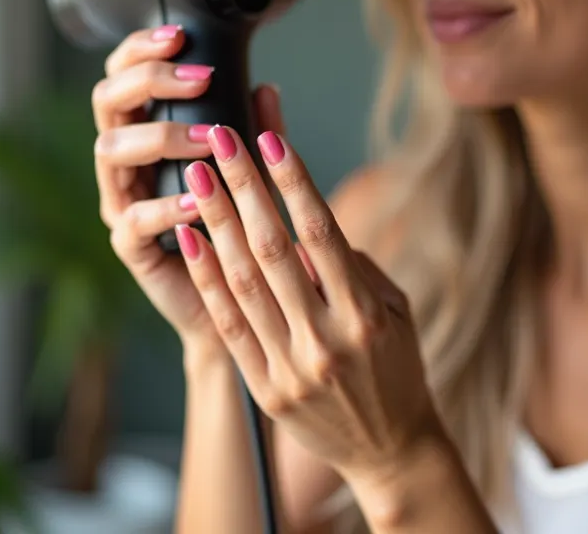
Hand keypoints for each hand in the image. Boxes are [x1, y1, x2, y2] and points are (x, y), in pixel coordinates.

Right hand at [91, 24, 284, 366]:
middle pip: (107, 102)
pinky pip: (130, 219)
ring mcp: (122, 202)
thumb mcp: (254, 172)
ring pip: (111, 153)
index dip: (141, 50)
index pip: (124, 76)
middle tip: (202, 80)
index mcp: (148, 132)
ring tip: (211, 140)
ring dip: (161, 137)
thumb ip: (257, 132)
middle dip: (150, 81)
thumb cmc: (244, 224)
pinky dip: (164, 207)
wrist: (239, 295)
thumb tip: (268, 88)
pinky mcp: (130, 245)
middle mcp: (128, 163)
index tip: (181, 36)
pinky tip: (199, 202)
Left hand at [174, 124, 444, 482]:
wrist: (390, 448)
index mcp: (365, 313)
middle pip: (273, 248)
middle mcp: (326, 338)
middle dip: (243, 186)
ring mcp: (291, 366)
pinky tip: (189, 237)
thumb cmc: (397, 367)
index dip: (291, 181)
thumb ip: (353, 267)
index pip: (321, 231)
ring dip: (216, 222)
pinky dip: (207, 278)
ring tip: (195, 176)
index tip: (268, 138)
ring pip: (243, 280)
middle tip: (219, 139)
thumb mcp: (396, 310)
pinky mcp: (265, 387)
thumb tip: (305, 225)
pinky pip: (229, 324)